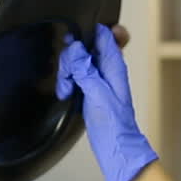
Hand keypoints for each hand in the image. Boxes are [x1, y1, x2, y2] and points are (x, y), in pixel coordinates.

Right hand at [57, 24, 157, 180]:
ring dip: (67, 73)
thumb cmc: (115, 124)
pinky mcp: (89, 89)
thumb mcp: (98, 94)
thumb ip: (86, 69)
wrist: (115, 147)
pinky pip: (74, 75)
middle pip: (84, 47)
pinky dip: (67, 82)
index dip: (88, 33)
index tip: (73, 42)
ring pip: (76, 61)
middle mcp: (107, 68)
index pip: (104, 34)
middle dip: (71, 59)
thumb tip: (76, 48)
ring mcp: (97, 78)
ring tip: (66, 89)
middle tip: (69, 76)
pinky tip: (65, 93)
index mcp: (114, 65)